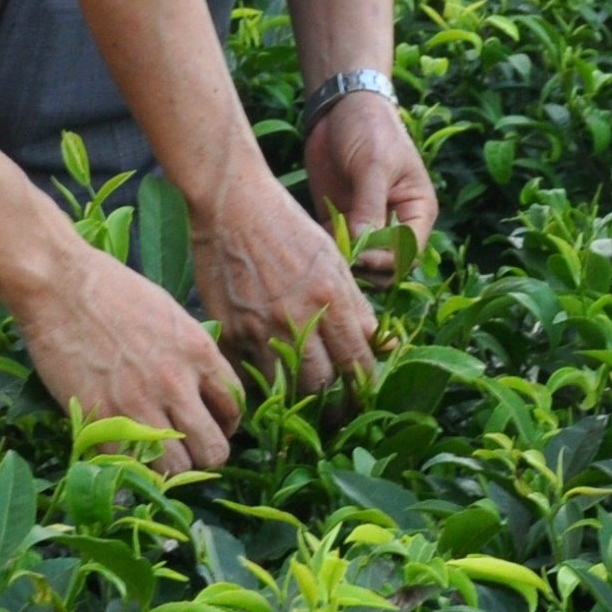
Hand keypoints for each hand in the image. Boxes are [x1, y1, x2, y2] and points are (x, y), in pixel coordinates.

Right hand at [2, 243, 245, 473]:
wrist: (60, 286)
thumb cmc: (112, 290)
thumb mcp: (170, 314)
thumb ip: (190, 354)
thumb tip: (198, 386)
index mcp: (199, 352)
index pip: (234, 408)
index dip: (225, 424)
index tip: (210, 425)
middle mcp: (177, 384)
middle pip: (214, 450)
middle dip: (204, 454)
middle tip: (187, 448)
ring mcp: (139, 405)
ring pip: (177, 468)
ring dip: (170, 467)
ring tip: (156, 456)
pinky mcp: (102, 421)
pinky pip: (132, 466)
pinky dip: (132, 467)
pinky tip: (125, 452)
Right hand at [198, 162, 376, 390]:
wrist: (232, 205)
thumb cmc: (287, 225)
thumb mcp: (332, 258)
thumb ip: (356, 303)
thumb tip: (381, 343)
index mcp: (330, 297)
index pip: (356, 359)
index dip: (363, 383)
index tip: (364, 394)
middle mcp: (297, 317)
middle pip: (321, 382)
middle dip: (330, 398)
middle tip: (333, 406)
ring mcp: (260, 327)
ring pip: (284, 385)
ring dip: (295, 395)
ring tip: (300, 397)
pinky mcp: (230, 330)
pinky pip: (248, 374)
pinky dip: (258, 382)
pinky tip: (265, 380)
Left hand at [305, 90, 435, 280]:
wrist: (341, 106)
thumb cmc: (370, 128)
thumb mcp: (374, 164)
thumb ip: (370, 205)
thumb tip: (363, 246)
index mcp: (417, 210)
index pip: (409, 252)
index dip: (388, 261)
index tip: (361, 255)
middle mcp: (395, 222)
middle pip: (387, 266)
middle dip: (367, 268)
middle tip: (341, 258)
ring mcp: (367, 223)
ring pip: (362, 263)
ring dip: (346, 263)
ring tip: (327, 252)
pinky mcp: (340, 219)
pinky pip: (337, 249)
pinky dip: (328, 252)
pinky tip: (314, 241)